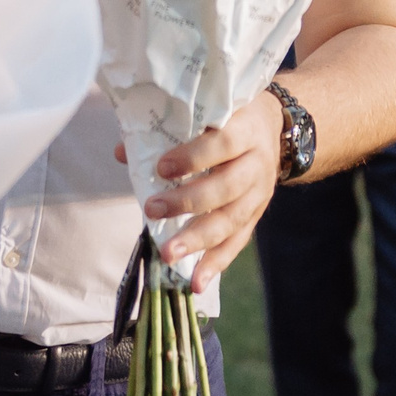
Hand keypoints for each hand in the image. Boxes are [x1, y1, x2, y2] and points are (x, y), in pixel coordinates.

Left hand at [144, 92, 287, 289]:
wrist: (272, 128)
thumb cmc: (228, 117)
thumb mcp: (207, 113)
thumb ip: (167, 129)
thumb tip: (123, 152)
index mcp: (246, 129)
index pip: (223, 143)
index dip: (193, 157)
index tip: (162, 167)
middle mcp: (257, 163)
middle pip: (227, 187)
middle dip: (188, 203)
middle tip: (152, 210)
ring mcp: (260, 193)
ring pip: (231, 220)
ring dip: (198, 240)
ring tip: (169, 255)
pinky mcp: (256, 215)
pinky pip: (237, 242)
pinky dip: (216, 263)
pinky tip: (196, 282)